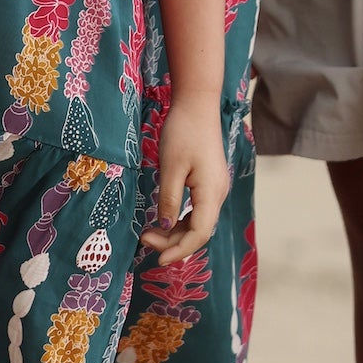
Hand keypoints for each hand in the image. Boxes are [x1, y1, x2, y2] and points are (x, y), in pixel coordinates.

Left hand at [141, 101, 228, 263]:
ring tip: (150, 233)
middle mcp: (218, 194)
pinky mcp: (209, 181)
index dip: (179, 250)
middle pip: (199, 230)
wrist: (197, 104)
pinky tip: (163, 218)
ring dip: (175, 231)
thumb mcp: (170, 167)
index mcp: (211, 193)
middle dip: (173, 242)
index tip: (157, 258)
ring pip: (198, 221)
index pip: (199, 234)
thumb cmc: (183, 132)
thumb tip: (163, 226)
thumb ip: (168, 199)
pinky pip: (197, 209)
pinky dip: (180, 218)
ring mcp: (215, 187)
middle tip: (144, 240)